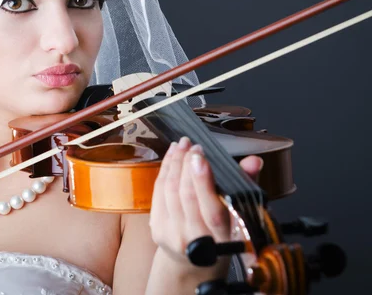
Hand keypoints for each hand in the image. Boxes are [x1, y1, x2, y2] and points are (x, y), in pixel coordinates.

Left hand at [149, 136, 262, 269]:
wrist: (195, 265)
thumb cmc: (223, 236)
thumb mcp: (240, 216)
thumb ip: (246, 186)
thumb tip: (254, 161)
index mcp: (223, 239)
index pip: (212, 210)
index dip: (203, 181)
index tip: (200, 156)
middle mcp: (196, 239)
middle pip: (186, 196)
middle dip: (187, 165)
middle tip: (192, 145)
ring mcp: (173, 235)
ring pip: (170, 191)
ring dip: (174, 163)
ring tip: (182, 145)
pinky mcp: (157, 229)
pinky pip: (158, 193)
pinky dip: (164, 170)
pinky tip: (172, 156)